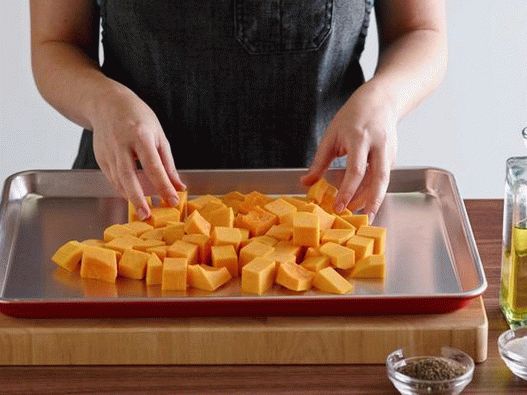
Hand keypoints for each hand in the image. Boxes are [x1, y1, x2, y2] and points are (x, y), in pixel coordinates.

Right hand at [91, 88, 185, 219]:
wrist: (106, 103)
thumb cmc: (137, 117)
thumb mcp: (158, 135)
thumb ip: (168, 163)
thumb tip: (178, 186)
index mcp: (140, 135)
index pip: (154, 166)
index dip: (164, 186)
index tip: (173, 200)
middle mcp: (122, 144)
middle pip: (129, 176)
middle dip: (138, 198)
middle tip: (148, 215)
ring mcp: (108, 151)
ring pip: (119, 180)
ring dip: (131, 197)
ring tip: (143, 211)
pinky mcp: (100, 158)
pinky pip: (113, 178)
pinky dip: (123, 189)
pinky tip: (132, 197)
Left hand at [301, 81, 397, 220]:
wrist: (380, 102)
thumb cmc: (352, 117)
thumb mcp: (331, 136)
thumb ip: (319, 162)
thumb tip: (305, 183)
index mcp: (360, 138)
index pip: (355, 170)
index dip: (347, 191)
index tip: (339, 206)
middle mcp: (378, 146)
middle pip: (379, 179)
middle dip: (372, 202)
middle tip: (363, 220)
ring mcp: (389, 152)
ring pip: (384, 181)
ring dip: (373, 200)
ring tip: (360, 215)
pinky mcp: (393, 157)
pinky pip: (383, 178)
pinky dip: (374, 191)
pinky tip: (363, 201)